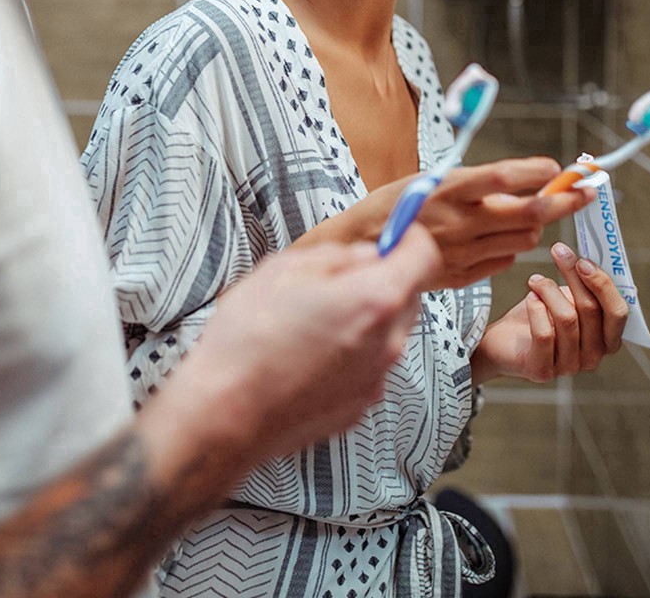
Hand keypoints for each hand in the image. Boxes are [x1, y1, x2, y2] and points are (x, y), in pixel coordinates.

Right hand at [154, 224, 440, 468]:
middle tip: (338, 279)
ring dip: (366, 319)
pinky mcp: (360, 406)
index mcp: (375, 299)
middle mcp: (388, 342)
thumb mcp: (284, 269)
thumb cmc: (248, 339)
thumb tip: (366, 256)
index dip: (409, 238)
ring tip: (313, 321)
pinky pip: (369, 365)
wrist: (225, 414)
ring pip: (388, 332)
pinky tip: (308, 355)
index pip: (425, 256)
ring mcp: (376, 380)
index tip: (392, 234)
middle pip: (409, 296)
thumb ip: (337, 256)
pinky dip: (351, 353)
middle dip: (384, 280)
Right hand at [301, 158, 594, 287]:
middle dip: (564, 201)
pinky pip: (503, 260)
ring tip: (534, 213)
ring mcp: (462, 252)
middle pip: (528, 214)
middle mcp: (459, 222)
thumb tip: (521, 181)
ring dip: (536, 224)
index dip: (537, 173)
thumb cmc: (394, 204)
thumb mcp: (429, 179)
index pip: (503, 177)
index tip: (561, 168)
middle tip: (587, 190)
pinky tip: (500, 237)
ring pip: (523, 239)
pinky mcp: (461, 275)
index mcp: (449, 190)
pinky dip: (511, 246)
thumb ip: (472, 182)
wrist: (359, 248)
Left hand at [471, 242, 627, 382]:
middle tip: (557, 251)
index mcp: (607, 339)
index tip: (583, 260)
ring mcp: (570, 366)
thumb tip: (587, 259)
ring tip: (534, 280)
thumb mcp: (566, 298)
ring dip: (548, 290)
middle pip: (591, 310)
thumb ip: (583, 286)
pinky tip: (529, 297)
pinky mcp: (543, 370)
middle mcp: (593, 357)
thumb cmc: (540, 315)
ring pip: (567, 319)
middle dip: (573, 275)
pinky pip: (545, 334)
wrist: (504, 342)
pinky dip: (536, 308)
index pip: (618, 312)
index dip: (603, 284)